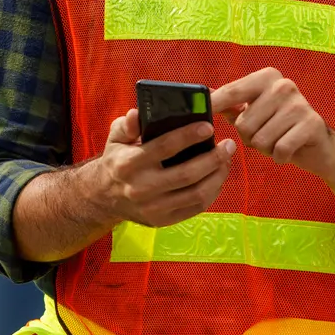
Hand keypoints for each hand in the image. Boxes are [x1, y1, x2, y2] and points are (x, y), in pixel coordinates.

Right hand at [92, 108, 235, 228]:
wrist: (105, 197)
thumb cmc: (118, 160)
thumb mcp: (116, 138)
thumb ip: (127, 125)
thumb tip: (137, 113)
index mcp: (128, 164)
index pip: (164, 148)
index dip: (188, 136)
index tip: (209, 126)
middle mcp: (140, 189)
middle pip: (186, 175)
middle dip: (213, 159)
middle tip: (229, 145)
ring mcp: (153, 208)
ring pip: (195, 194)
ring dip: (217, 176)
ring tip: (226, 160)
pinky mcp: (162, 221)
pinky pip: (195, 207)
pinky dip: (212, 192)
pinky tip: (218, 177)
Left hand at [211, 67, 334, 178]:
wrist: (320, 147)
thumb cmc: (280, 128)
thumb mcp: (254, 113)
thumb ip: (230, 104)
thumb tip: (204, 96)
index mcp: (266, 77)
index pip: (231, 91)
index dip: (213, 105)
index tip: (199, 112)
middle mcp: (282, 85)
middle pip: (243, 124)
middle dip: (250, 138)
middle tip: (267, 135)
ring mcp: (298, 103)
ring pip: (259, 139)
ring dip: (266, 149)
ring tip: (279, 140)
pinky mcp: (311, 124)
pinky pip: (279, 150)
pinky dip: (280, 157)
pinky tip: (289, 150)